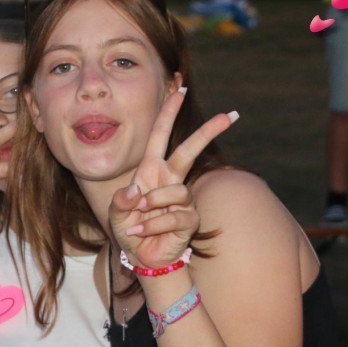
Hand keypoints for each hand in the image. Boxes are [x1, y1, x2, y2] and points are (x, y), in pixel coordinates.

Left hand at [109, 90, 236, 269]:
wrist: (142, 256)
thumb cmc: (130, 228)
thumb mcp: (117, 213)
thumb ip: (122, 201)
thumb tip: (137, 192)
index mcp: (150, 171)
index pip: (159, 136)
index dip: (168, 113)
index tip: (179, 90)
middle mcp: (168, 180)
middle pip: (189, 150)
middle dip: (208, 132)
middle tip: (230, 115)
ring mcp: (181, 200)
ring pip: (176, 191)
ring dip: (154, 205)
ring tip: (138, 219)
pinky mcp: (189, 219)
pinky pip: (174, 217)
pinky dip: (154, 225)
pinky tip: (142, 231)